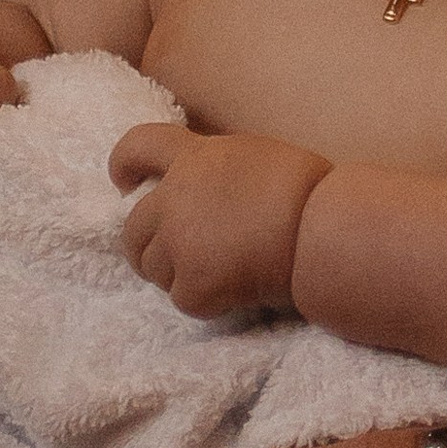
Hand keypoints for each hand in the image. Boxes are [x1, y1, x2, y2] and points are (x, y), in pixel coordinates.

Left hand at [112, 124, 329, 319]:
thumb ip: (215, 170)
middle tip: (174, 255)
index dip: (123, 163)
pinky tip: (233, 293)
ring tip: (214, 274)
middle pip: (133, 227)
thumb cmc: (308, 190)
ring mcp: (180, 244)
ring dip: (175, 273)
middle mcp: (175, 199)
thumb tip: (205, 191)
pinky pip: (182, 299)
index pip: (137, 147)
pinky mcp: (194, 285)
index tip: (123, 182)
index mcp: (194, 159)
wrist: (323, 230)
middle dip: (146, 243)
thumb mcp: (254, 156)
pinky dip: (204, 301)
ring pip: (153, 268)